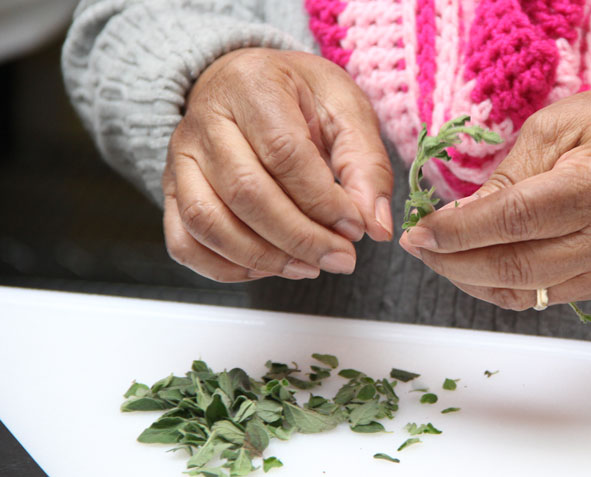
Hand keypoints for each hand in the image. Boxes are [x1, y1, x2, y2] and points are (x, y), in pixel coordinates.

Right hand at [162, 48, 393, 281]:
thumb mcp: (346, 110)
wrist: (248, 84)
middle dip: (300, 237)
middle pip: (245, 192)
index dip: (322, 200)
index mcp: (252, 84)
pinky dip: (225, 267)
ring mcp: (181, 157)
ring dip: (264, 258)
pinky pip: (184, 242)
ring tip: (309, 266)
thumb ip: (367, 166)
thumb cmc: (299, 96)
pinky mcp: (171, 190)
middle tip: (340, 257)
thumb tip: (375, 226)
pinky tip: (268, 267)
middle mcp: (205, 119)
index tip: (355, 227)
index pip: (283, 152)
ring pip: (208, 222)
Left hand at [399, 87, 590, 309]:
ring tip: (436, 254)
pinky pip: (536, 297)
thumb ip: (508, 174)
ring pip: (521, 292)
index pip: (516, 219)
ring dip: (468, 278)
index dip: (458, 232)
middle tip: (417, 246)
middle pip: (514, 267)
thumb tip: (457, 218)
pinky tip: (470, 263)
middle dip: (453, 262)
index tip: (417, 233)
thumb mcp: (557, 125)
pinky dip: (495, 285)